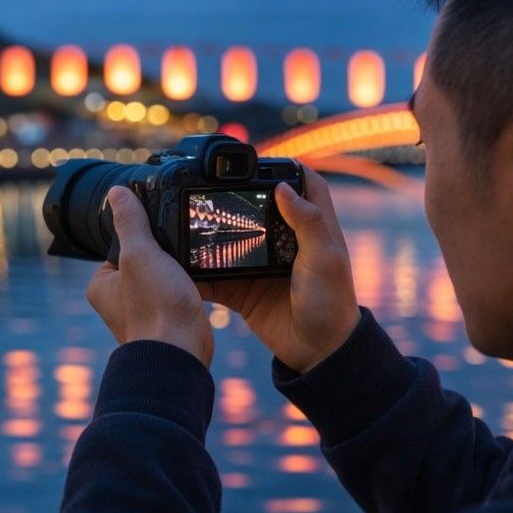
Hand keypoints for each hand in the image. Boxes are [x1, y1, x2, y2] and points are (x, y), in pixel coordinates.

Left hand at [86, 186, 213, 366]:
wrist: (181, 354)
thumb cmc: (155, 309)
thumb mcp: (140, 254)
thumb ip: (130, 223)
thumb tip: (116, 193)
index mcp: (102, 284)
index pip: (119, 245)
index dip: (142, 234)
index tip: (159, 229)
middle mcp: (118, 299)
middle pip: (144, 259)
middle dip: (163, 254)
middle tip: (177, 249)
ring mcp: (143, 311)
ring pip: (162, 275)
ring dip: (177, 270)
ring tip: (187, 267)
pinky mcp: (167, 319)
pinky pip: (176, 293)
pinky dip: (187, 286)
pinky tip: (197, 284)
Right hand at [196, 167, 359, 373]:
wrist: (319, 353)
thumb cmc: (332, 302)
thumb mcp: (325, 259)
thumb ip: (307, 222)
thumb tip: (283, 187)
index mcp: (311, 227)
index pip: (303, 183)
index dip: (285, 167)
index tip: (259, 159)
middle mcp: (284, 241)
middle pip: (257, 207)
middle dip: (234, 197)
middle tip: (206, 185)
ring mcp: (261, 264)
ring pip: (231, 239)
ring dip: (211, 233)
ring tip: (185, 220)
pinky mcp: (243, 288)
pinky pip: (215, 275)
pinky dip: (199, 271)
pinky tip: (180, 264)